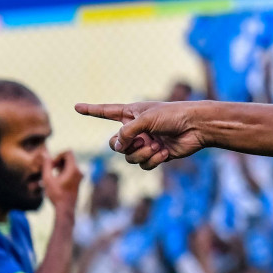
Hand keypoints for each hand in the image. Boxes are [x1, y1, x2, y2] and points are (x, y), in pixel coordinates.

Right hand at [42, 150, 82, 214]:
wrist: (65, 208)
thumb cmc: (56, 194)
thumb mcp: (48, 179)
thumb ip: (46, 165)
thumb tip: (44, 154)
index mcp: (74, 169)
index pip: (68, 152)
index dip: (58, 155)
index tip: (52, 165)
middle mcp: (80, 171)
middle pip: (69, 158)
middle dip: (58, 161)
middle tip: (50, 169)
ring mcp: (80, 176)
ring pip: (69, 164)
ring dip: (59, 166)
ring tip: (52, 175)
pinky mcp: (78, 180)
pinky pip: (71, 170)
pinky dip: (63, 171)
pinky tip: (56, 179)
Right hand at [75, 100, 208, 169]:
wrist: (196, 127)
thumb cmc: (173, 115)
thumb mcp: (146, 119)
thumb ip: (127, 131)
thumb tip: (117, 147)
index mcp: (131, 114)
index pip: (106, 112)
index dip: (91, 110)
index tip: (76, 107)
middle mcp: (135, 129)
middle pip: (114, 144)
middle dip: (124, 146)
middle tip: (140, 140)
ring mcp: (145, 143)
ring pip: (129, 157)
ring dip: (142, 154)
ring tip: (156, 146)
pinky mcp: (157, 155)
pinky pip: (144, 164)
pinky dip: (153, 160)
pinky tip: (165, 152)